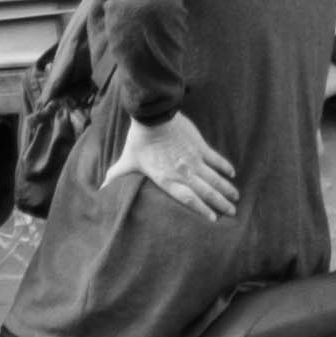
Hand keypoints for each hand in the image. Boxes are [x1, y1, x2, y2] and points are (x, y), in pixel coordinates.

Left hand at [117, 113, 236, 224]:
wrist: (153, 116)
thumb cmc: (139, 140)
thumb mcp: (127, 161)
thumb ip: (116, 176)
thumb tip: (99, 188)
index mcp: (167, 180)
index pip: (188, 200)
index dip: (202, 210)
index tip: (213, 220)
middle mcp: (183, 172)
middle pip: (206, 192)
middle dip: (220, 204)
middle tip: (232, 214)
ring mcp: (193, 159)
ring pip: (214, 178)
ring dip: (226, 189)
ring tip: (236, 199)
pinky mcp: (199, 146)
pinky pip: (215, 159)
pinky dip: (224, 167)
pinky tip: (232, 174)